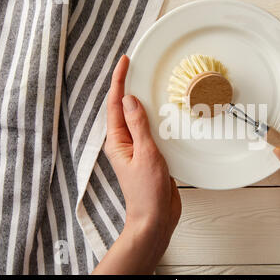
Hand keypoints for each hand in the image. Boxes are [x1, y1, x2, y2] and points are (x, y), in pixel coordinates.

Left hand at [93, 55, 180, 274]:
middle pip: (124, 108)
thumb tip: (130, 99)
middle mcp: (124, 142)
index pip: (116, 104)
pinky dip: (155, 117)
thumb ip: (138, 126)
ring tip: (150, 83)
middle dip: (128, 85)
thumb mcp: (145, 153)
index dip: (119, 81)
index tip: (124, 62)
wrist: (155, 217)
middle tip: (137, 66)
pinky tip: (163, 113)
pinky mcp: (149, 155)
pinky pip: (149, 130)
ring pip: (137, 118)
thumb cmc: (147, 191)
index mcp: (117, 141)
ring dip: (143, 101)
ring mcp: (137, 148)